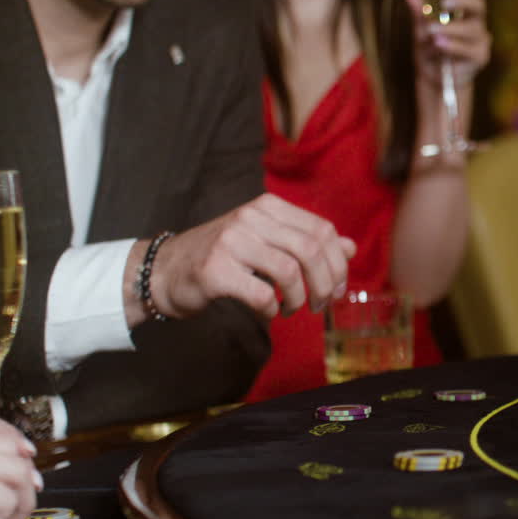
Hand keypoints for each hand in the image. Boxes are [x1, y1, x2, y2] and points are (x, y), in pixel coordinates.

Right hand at [146, 194, 356, 321]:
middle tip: (321, 305)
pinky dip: (273, 308)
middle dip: (325, 283)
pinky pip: (262, 293)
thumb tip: (351, 247)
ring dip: (299, 298)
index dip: (338, 263)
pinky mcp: (215, 270)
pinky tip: (269, 312)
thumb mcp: (269, 241)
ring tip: (291, 309)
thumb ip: (308, 242)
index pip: (322, 230)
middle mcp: (251, 218)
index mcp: (269, 207)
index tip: (337, 289)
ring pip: (290, 272)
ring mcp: (231, 242)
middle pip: (311, 250)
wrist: (166, 269)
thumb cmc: (225, 257)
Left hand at [408, 0, 491, 86]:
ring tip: (432, 33)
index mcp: (464, 11)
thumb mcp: (421, 30)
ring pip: (471, 29)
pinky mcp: (480, 57)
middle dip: (462, 1)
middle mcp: (476, 22)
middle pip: (478, 6)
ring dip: (450, 29)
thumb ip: (419, 14)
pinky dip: (452, 46)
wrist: (433, 78)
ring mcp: (481, 40)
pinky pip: (468, 49)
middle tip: (444, 3)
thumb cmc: (429, 49)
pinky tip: (440, 45)